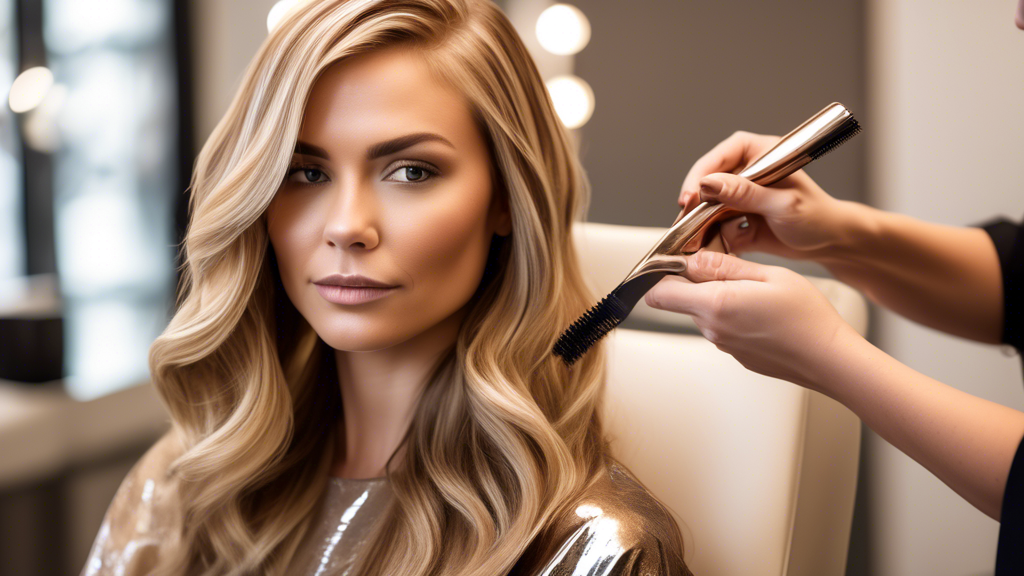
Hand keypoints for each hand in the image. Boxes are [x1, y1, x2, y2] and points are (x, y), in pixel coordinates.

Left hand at [644, 250, 856, 390]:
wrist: (830, 358)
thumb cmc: (807, 317)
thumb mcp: (768, 274)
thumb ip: (724, 265)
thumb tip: (693, 259)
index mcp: (716, 304)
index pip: (659, 294)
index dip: (661, 275)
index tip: (677, 261)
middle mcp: (713, 328)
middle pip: (682, 301)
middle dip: (695, 281)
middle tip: (729, 268)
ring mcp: (724, 344)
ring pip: (704, 312)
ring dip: (718, 298)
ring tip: (754, 290)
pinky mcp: (736, 354)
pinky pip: (723, 327)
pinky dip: (733, 314)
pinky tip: (761, 310)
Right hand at [678, 131, 853, 258]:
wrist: (830, 245)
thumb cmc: (817, 216)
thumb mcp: (782, 203)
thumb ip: (745, 193)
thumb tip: (709, 184)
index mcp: (762, 155)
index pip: (723, 154)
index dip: (703, 171)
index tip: (693, 193)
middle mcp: (748, 174)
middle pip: (709, 182)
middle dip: (697, 203)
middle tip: (687, 219)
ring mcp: (741, 198)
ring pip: (708, 207)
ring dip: (700, 223)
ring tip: (693, 238)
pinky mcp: (738, 221)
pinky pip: (715, 227)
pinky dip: (710, 237)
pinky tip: (708, 246)